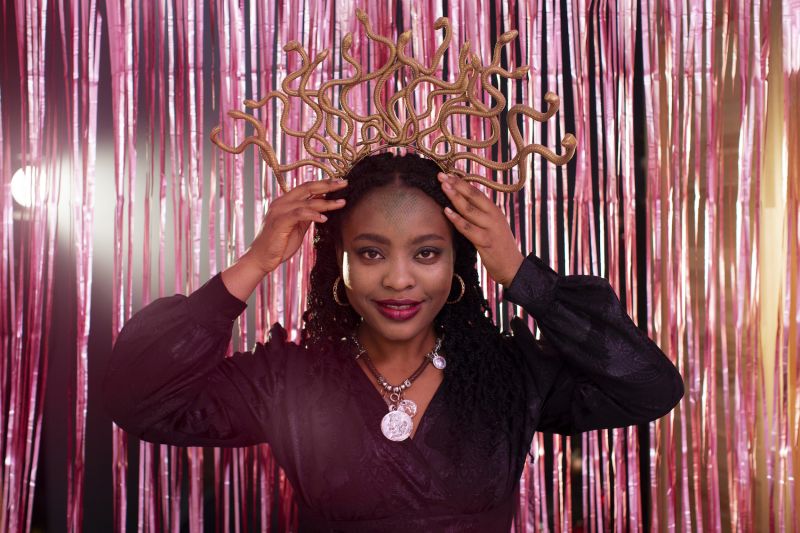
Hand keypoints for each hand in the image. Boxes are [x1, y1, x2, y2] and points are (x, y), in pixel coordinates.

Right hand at [245, 178, 347, 273]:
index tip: (340, 183)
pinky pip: (299, 214)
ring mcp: (279, 211)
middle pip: (307, 188)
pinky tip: (324, 218)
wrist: (261, 259)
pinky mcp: (279, 222)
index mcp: (285, 202)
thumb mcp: (298, 227)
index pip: (307, 188)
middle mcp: (281, 203)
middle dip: (327, 185)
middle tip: (344, 183)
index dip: (324, 184)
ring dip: (326, 202)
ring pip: (306, 201)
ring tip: (341, 203)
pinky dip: (313, 215)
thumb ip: (307, 216)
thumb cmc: (280, 244)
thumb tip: (322, 207)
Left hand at [438, 172, 523, 286]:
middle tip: (441, 175)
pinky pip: (468, 228)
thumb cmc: (500, 247)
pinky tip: (446, 211)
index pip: (476, 191)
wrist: (514, 268)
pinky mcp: (486, 242)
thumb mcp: (492, 226)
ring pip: (469, 209)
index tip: (448, 173)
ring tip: (442, 186)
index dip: (462, 181)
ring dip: (455, 197)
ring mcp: (490, 228)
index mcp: (494, 210)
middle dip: (456, 184)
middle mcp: (494, 216)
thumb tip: (462, 203)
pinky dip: (457, 219)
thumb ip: (480, 215)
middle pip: (473, 196)